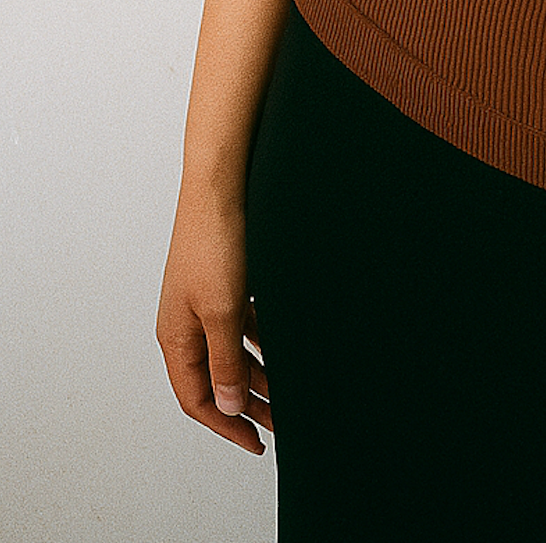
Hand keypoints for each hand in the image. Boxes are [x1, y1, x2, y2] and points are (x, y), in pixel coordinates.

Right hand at [156, 196, 272, 454]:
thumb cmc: (215, 242)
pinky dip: (261, 341)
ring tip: (288, 390)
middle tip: (282, 422)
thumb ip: (225, 361)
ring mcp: (203, 302)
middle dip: (248, 403)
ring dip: (258, 373)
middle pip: (215, 379)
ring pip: (231, 352)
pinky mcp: (223, 282)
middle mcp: (185, 323)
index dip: (226, 424)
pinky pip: (241, 325)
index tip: (257, 442)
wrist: (220, 184)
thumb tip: (227, 406)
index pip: (195, 399)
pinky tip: (282, 347)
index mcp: (175, 336)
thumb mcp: (223, 310)